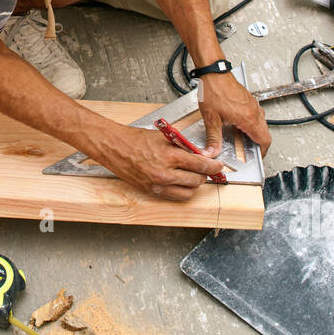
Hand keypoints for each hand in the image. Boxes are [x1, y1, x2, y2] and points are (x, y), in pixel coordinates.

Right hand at [87, 125, 224, 200]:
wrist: (114, 147)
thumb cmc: (136, 139)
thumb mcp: (164, 137)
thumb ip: (184, 147)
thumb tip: (201, 154)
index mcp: (169, 156)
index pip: (201, 165)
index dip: (214, 166)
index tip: (219, 165)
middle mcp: (164, 174)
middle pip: (197, 181)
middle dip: (205, 174)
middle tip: (205, 168)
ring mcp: (158, 185)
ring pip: (188, 192)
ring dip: (194, 185)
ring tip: (193, 175)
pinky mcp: (152, 192)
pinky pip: (175, 197)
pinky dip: (182, 191)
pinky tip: (181, 182)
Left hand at [196, 72, 272, 157]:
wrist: (214, 72)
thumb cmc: (214, 90)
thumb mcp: (211, 119)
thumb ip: (213, 139)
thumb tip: (211, 153)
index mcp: (248, 118)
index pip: (265, 140)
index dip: (263, 152)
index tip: (257, 157)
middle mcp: (254, 111)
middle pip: (265, 133)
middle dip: (259, 144)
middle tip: (250, 151)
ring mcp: (252, 104)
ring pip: (261, 124)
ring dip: (255, 133)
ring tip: (243, 140)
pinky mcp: (248, 100)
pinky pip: (256, 115)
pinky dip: (252, 123)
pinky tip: (239, 125)